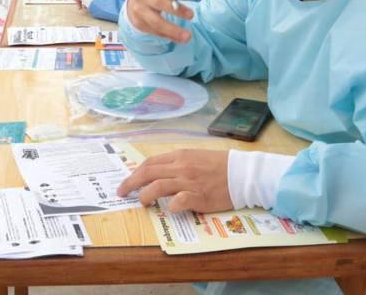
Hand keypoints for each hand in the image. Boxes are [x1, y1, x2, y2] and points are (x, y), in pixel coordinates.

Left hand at [117, 149, 231, 213]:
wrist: (243, 173)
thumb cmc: (220, 165)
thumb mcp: (196, 157)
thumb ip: (177, 163)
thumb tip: (158, 172)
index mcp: (180, 156)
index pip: (150, 163)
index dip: (135, 173)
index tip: (127, 182)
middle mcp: (181, 168)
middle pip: (148, 173)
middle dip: (131, 183)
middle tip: (122, 192)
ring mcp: (189, 182)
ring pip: (158, 186)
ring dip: (145, 195)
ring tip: (143, 202)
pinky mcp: (199, 196)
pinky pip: (180, 201)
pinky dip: (171, 205)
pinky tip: (170, 209)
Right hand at [125, 0, 207, 42]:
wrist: (133, 5)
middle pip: (158, 2)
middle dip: (175, 9)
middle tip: (192, 15)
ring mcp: (140, 12)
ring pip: (155, 21)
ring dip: (172, 30)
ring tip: (188, 37)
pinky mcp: (140, 24)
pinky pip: (155, 32)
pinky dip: (168, 36)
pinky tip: (180, 39)